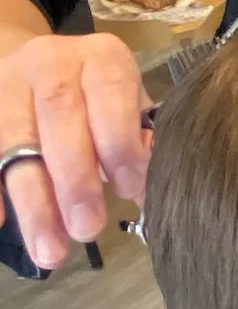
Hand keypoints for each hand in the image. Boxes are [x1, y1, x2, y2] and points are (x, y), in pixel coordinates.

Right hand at [0, 31, 151, 267]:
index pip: (111, 91)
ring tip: (50, 250)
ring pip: (15, 138)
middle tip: (88, 229)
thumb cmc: (101, 103)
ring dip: (34, 200)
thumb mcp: (129, 112)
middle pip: (59, 114)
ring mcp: (8, 84)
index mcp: (102, 58)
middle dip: (75, 178)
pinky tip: (1, 223)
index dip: (119, 142)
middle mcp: (52, 62)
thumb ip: (140, 148)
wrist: (41, 69)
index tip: (129, 189)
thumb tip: (152, 198)